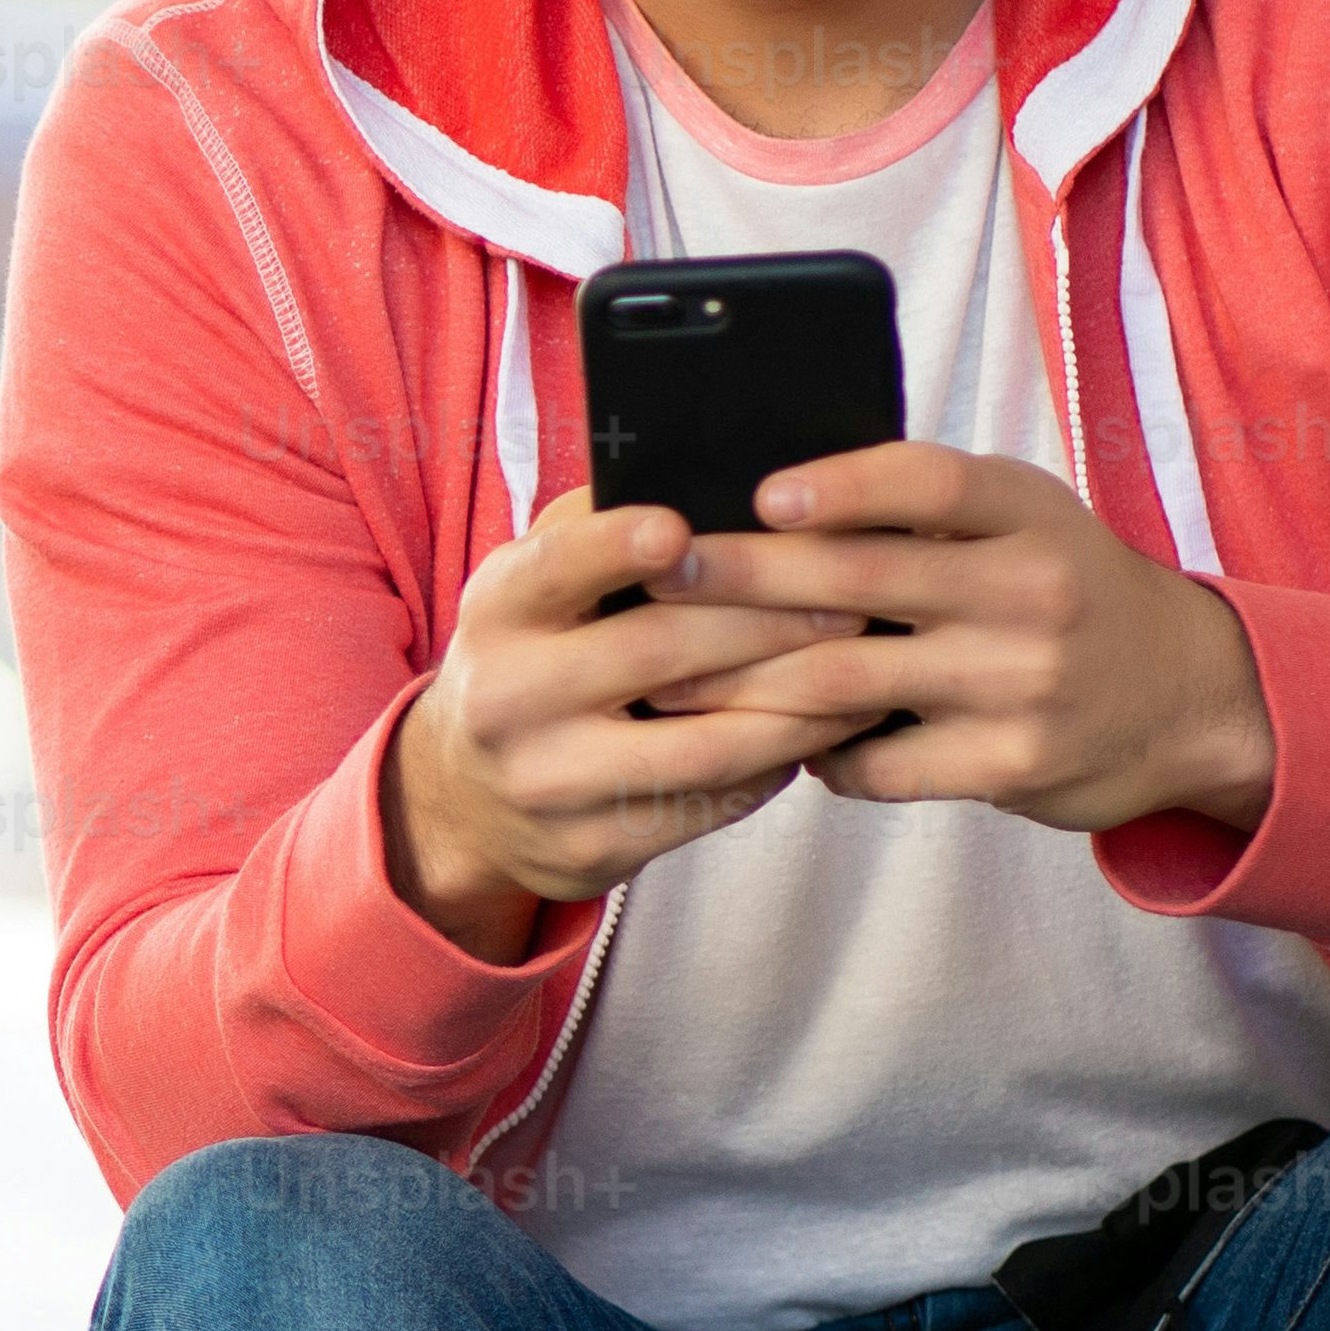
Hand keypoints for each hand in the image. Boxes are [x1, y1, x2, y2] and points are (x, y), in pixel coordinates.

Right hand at [378, 500, 891, 960]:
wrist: (467, 798)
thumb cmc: (531, 658)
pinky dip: (775, 764)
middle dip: (767, 622)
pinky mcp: (592, 849)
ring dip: (797, 706)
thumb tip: (711, 481)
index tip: (678, 528)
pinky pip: (709, 804)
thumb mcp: (532, 588)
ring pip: (701, 745)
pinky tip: (821, 733)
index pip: (556, 570)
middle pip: (656, 652)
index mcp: (498, 613)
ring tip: (862, 671)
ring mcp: (550, 783)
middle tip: (852, 599)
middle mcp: (508, 700)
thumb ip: (598, 534)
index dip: (616, 548)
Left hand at [662, 441, 1272, 838]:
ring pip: (848, 680)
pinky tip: (778, 738)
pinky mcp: (1010, 764)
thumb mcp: (1024, 524)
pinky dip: (815, 752)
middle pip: (863, 578)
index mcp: (1028, 514)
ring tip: (670, 672)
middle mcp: (1032, 593)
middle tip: (663, 574)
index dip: (841, 484)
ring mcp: (1022, 684)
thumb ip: (925, 510)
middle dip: (746, 576)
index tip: (760, 490)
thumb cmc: (1065, 591)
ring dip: (747, 677)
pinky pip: (877, 764)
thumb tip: (765, 497)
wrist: (1185, 697)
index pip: (928, 483)